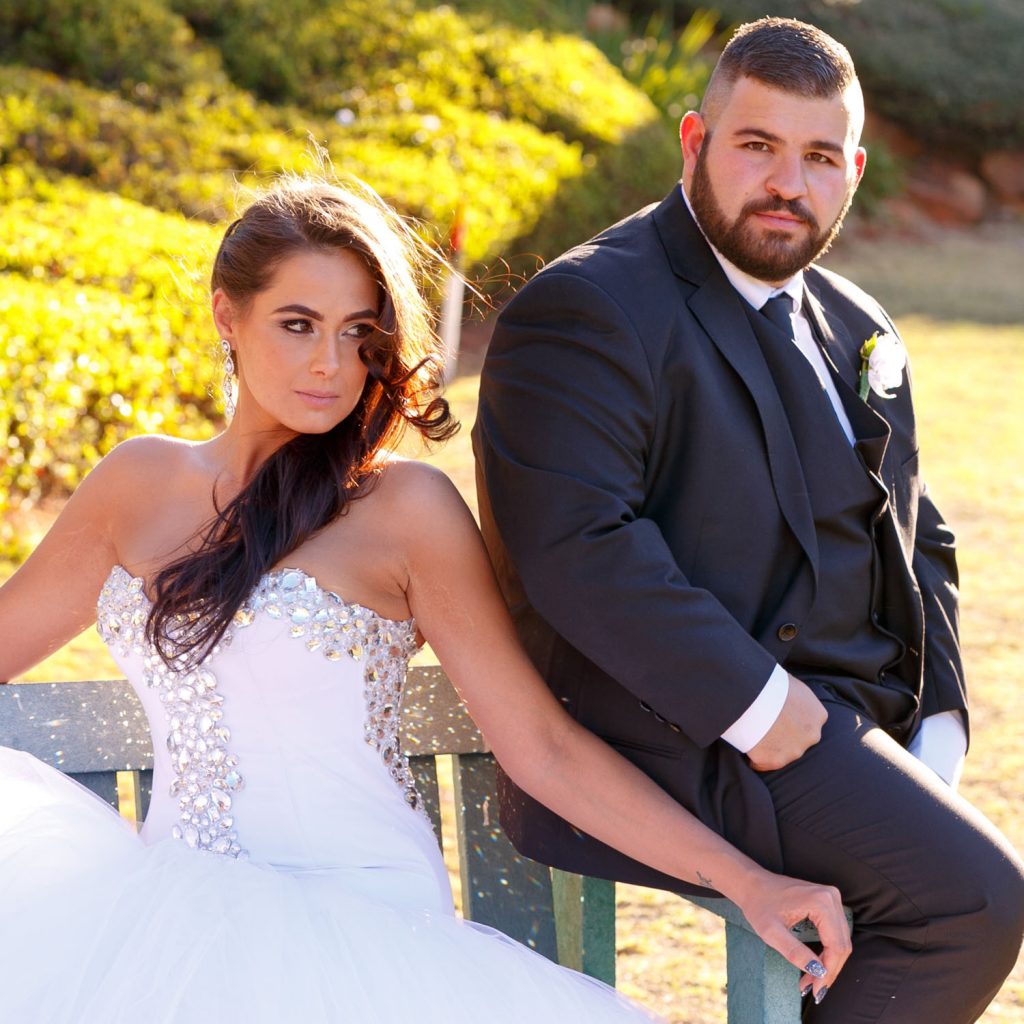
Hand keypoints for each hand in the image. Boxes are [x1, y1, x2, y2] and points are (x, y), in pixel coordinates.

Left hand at [732, 867, 851, 1003]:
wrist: (752, 884)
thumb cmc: (759, 905)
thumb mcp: (771, 932)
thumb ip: (795, 952)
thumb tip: (818, 971)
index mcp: (821, 902)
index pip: (836, 946)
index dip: (828, 972)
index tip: (817, 990)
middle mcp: (831, 897)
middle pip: (842, 944)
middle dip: (829, 970)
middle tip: (814, 989)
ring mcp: (831, 898)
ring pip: (841, 940)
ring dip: (829, 963)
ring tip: (813, 981)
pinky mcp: (828, 902)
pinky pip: (835, 932)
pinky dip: (828, 951)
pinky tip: (816, 965)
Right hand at [747, 674, 825, 770]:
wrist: (753, 693)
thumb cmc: (770, 682)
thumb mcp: (791, 684)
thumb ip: (796, 696)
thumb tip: (788, 695)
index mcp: (818, 715)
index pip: (810, 723)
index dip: (793, 720)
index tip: (780, 716)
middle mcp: (811, 735)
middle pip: (799, 740)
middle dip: (786, 736)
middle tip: (766, 726)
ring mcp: (794, 750)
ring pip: (784, 754)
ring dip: (771, 747)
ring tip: (754, 735)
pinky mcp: (774, 760)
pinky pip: (763, 764)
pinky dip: (755, 759)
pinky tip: (747, 748)